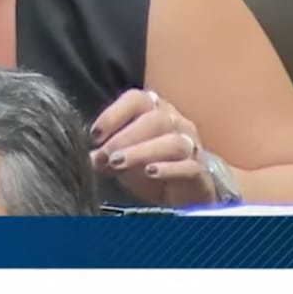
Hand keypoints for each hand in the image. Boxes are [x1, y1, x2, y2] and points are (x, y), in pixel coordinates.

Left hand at [90, 88, 219, 206]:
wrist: (182, 194)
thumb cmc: (149, 168)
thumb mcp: (123, 161)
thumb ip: (107, 156)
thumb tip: (93, 157)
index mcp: (155, 111)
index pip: (137, 99)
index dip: (114, 114)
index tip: (95, 135)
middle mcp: (175, 122)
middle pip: (155, 119)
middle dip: (125, 137)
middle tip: (106, 155)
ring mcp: (191, 145)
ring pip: (172, 141)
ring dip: (142, 152)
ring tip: (119, 164)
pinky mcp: (199, 169)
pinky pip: (188, 165)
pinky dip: (168, 169)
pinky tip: (150, 173)